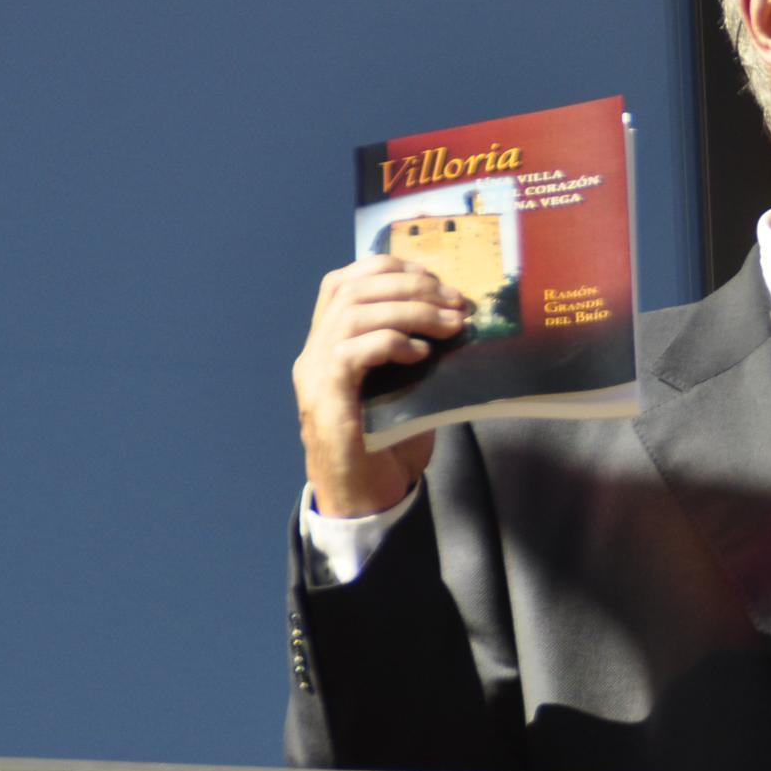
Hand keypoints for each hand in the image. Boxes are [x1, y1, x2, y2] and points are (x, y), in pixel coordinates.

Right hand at [292, 255, 468, 517]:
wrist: (363, 501)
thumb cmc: (387, 445)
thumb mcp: (405, 386)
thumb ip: (413, 349)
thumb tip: (456, 317)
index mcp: (328, 343)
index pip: (345, 281)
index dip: (391, 268)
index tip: (436, 277)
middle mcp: (314, 352)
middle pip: (354, 290)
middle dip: (412, 286)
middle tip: (456, 302)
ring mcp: (315, 375)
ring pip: (355, 314)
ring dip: (411, 310)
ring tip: (451, 324)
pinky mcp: (326, 400)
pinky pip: (354, 351)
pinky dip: (392, 342)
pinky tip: (421, 353)